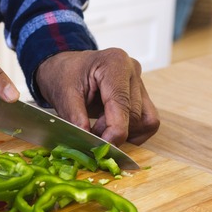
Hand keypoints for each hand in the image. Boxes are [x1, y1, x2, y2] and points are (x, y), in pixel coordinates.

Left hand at [35, 49, 159, 145]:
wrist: (65, 69)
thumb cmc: (64, 76)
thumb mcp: (63, 95)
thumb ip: (75, 118)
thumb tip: (87, 141)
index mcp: (115, 64)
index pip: (123, 104)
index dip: (114, 131)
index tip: (101, 147)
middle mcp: (133, 70)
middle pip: (134, 115)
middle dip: (112, 132)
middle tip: (90, 135)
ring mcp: (140, 83)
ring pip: (145, 121)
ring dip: (123, 133)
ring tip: (98, 128)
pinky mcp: (142, 95)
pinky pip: (147, 122)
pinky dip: (131, 132)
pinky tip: (110, 128)